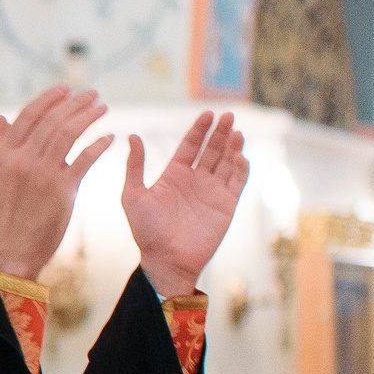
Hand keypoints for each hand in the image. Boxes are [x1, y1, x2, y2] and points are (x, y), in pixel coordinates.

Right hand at [0, 85, 113, 279]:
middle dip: (75, 102)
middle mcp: (21, 160)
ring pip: (69, 134)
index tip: (65, 89)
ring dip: (89, 116)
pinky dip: (99, 145)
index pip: (28, 115)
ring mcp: (42, 174)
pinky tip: (110, 137)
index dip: (48, 98)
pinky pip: (85, 160)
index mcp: (2, 155)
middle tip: (92, 94)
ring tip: (103, 108)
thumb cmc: (1, 216)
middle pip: (52, 120)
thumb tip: (0, 117)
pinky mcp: (62, 190)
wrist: (11, 251)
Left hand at [122, 111, 247, 298]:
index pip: (190, 145)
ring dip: (233, 147)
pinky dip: (242, 168)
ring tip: (236, 132)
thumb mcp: (133, 196)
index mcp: (174, 174)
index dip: (200, 129)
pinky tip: (241, 156)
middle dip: (220, 132)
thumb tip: (131, 136)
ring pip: (227, 162)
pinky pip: (238, 182)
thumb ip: (134, 167)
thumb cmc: (146, 231)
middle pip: (212, 149)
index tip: (208, 113)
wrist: (166, 260)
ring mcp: (212, 191)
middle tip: (228, 115)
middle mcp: (195, 180)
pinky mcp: (226, 205)